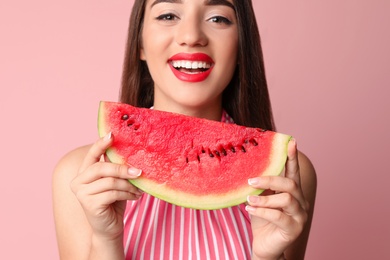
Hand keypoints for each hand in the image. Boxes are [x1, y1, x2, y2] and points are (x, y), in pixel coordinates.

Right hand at [70, 132, 142, 240]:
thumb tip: (128, 152)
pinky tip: (135, 197)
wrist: (109, 228)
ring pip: (110, 181)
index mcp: (84, 173)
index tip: (112, 134)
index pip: (91, 155)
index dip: (101, 144)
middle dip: (123, 168)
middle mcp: (78, 181)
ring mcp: (81, 193)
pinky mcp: (89, 204)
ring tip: (139, 189)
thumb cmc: (113, 202)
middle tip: (139, 172)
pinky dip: (127, 194)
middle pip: (102, 167)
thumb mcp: (115, 182)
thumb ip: (115, 168)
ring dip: (128, 185)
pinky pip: (113, 193)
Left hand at [246, 139, 308, 259]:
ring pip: (285, 199)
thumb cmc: (262, 220)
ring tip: (249, 199)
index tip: (291, 141)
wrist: (263, 245)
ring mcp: (300, 216)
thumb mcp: (261, 199)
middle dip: (269, 179)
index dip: (292, 157)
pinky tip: (250, 208)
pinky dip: (262, 211)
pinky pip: (279, 216)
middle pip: (290, 184)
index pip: (293, 172)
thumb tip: (249, 169)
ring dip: (264, 198)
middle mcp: (301, 202)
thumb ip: (261, 186)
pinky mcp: (294, 229)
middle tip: (251, 179)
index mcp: (293, 192)